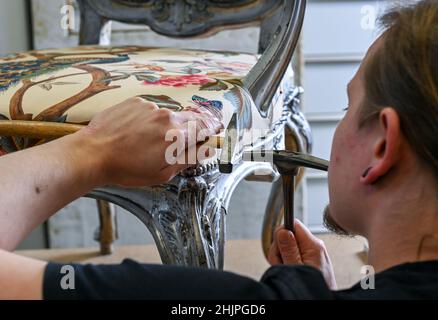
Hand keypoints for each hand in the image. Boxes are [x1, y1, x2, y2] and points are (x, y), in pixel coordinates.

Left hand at [76, 97, 222, 186]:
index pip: (204, 128)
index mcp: (177, 136)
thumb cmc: (126, 169)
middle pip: (190, 118)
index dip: (211, 129)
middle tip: (184, 138)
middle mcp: (167, 117)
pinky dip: (149, 119)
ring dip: (167, 124)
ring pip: (169, 114)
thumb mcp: (162, 173)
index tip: (215, 129)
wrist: (93, 154)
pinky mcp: (136, 102)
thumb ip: (188, 159)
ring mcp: (150, 107)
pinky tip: (137, 131)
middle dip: (192, 127)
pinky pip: (151, 109)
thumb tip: (207, 150)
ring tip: (150, 140)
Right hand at [268, 219, 336, 289]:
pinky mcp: (311, 258)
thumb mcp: (296, 268)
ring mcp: (313, 252)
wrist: (324, 300)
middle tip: (283, 264)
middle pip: (288, 235)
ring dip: (282, 257)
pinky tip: (291, 270)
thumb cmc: (312, 287)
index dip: (282, 234)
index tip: (279, 248)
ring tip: (288, 270)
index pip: (293, 224)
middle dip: (280, 250)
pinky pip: (294, 253)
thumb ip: (289, 249)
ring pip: (289, 245)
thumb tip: (283, 230)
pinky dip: (288, 261)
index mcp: (313, 245)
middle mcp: (315, 245)